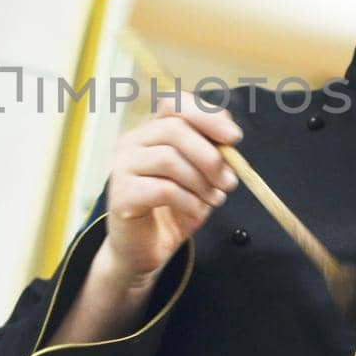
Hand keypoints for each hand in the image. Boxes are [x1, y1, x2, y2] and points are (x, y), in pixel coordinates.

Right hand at [97, 94, 241, 289]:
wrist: (144, 251)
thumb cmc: (173, 209)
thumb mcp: (200, 177)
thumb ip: (211, 153)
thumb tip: (229, 137)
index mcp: (150, 132)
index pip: (174, 104)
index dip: (206, 115)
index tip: (234, 138)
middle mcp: (131, 143)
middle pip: (174, 129)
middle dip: (209, 155)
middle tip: (228, 181)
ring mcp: (122, 167)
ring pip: (169, 159)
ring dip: (201, 182)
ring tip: (213, 200)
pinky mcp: (121, 195)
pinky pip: (164, 189)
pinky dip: (189, 202)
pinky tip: (196, 212)